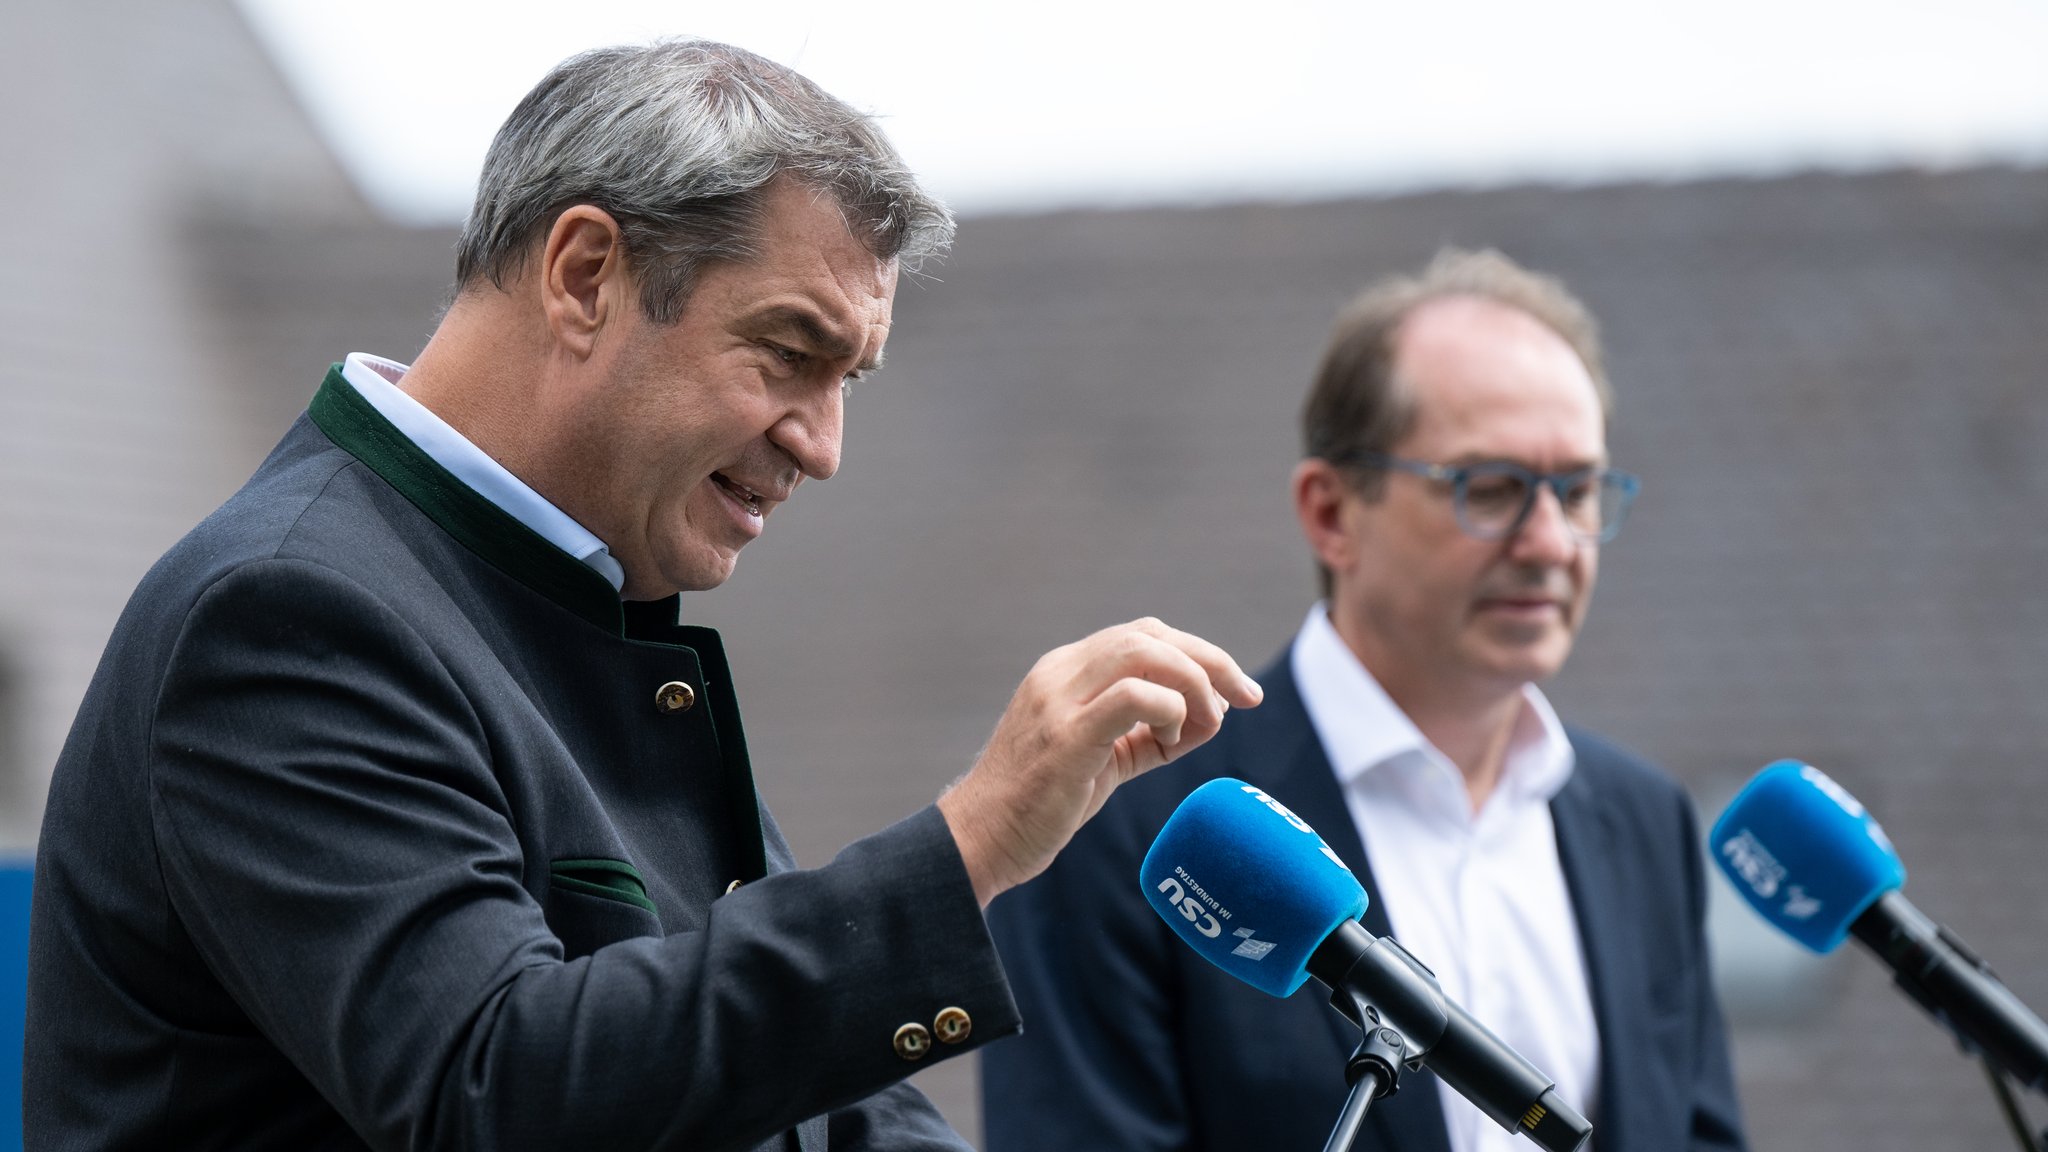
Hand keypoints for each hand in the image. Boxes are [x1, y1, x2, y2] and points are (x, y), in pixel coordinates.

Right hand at [937, 617, 1262, 905]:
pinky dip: (1169, 707)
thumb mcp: (1102, 757)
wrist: (982, 839)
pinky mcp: (1065, 736)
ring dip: (1194, 680)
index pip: (1143, 635)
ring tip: (1210, 720)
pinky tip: (1175, 735)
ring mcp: (1058, 700)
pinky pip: (1131, 696)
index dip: (1199, 653)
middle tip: (1247, 697)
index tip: (1237, 690)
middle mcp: (1059, 673)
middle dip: (1211, 660)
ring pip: (1142, 651)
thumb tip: (1211, 715)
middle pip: (1150, 635)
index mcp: (1065, 671)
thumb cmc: (1042, 804)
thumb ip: (1148, 732)